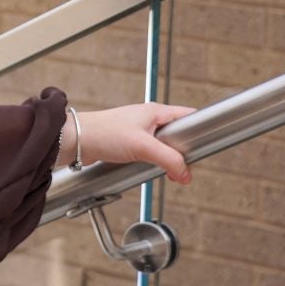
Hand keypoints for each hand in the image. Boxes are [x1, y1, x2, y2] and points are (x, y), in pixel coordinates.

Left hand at [60, 103, 196, 183]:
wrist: (77, 141)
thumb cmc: (104, 133)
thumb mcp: (143, 146)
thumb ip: (168, 159)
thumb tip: (186, 173)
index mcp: (156, 112)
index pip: (188, 115)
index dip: (201, 129)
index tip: (207, 145)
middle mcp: (149, 119)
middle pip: (178, 135)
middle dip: (183, 152)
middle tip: (185, 167)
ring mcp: (139, 131)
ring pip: (164, 146)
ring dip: (168, 160)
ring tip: (170, 173)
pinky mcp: (129, 143)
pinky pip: (150, 153)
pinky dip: (154, 163)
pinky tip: (152, 171)